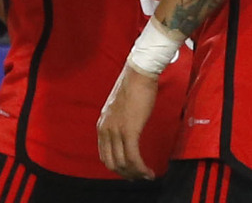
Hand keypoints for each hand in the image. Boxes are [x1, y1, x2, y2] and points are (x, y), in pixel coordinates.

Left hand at [96, 63, 158, 179]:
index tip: (131, 171)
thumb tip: (126, 136)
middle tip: (140, 177)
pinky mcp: (129, 130)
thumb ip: (118, 123)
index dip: (118, 168)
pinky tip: (149, 172)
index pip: (104, 156)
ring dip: (136, 173)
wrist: (138, 75)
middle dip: (126, 174)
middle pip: (111, 163)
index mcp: (102, 125)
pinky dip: (141, 168)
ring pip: (123, 163)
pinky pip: (133, 157)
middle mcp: (105, 129)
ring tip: (147, 176)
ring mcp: (116, 130)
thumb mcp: (119, 109)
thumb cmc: (133, 88)